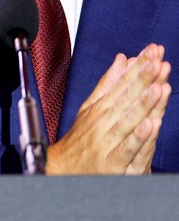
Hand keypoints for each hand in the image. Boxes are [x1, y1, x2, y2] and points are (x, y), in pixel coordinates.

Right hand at [47, 43, 170, 174]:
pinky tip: (149, 125)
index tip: (151, 52)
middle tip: (157, 62)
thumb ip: (108, 83)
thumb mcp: (90, 106)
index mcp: (101, 107)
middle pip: (127, 98)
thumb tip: (122, 59)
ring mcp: (109, 140)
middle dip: (143, 79)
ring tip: (157, 87)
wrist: (63, 168)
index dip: (138, 67)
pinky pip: (127, 148)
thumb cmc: (80, 138)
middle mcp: (105, 121)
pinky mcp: (113, 162)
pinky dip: (138, 137)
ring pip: (128, 120)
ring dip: (143, 104)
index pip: (123, 83)